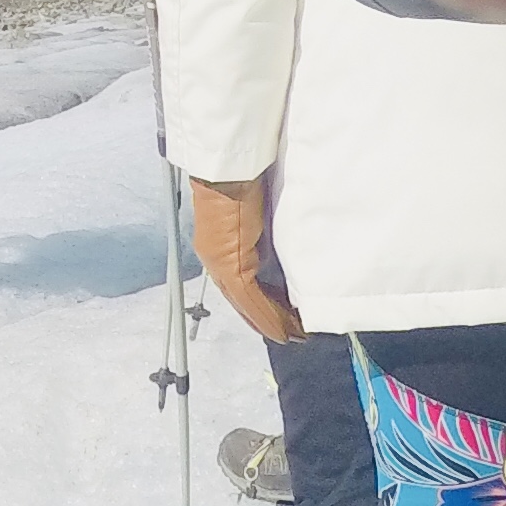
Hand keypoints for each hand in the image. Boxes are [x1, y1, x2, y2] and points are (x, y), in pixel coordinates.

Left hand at [188, 175, 306, 343]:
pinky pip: (249, 297)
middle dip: (265, 318)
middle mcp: (213, 259)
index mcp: (216, 247)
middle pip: (240, 299)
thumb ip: (258, 237)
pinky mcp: (230, 263)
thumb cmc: (242, 182)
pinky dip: (267, 315)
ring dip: (270, 321)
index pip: (237, 284)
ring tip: (293, 335)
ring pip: (245, 303)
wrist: (228, 169)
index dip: (257, 304)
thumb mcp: (253, 215)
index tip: (279, 317)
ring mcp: (219, 263)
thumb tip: (274, 251)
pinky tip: (283, 329)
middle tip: (290, 334)